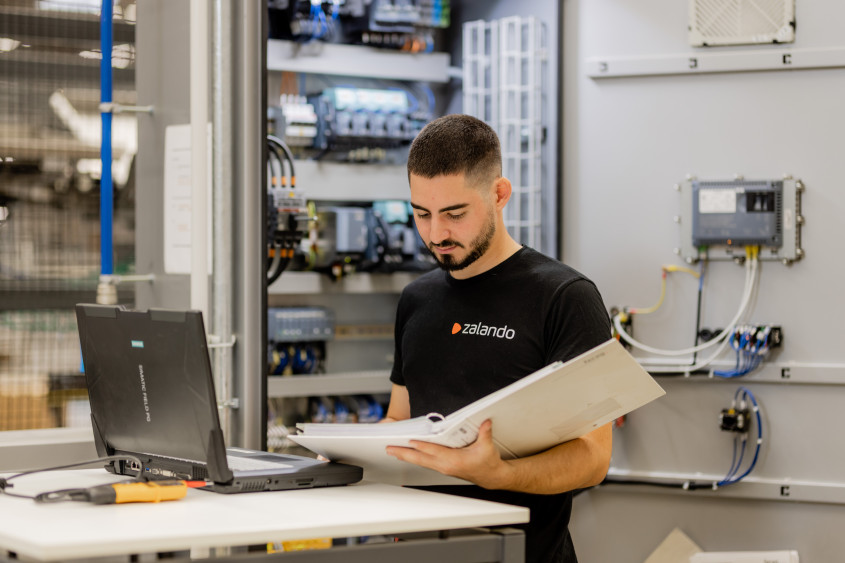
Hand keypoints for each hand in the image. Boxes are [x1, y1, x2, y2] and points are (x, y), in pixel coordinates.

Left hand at [385, 419, 512, 489]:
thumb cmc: (487, 463)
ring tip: (392, 451)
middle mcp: (445, 465)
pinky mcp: (442, 468)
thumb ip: (485, 433)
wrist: (490, 476)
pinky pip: (424, 463)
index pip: (434, 451)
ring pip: (420, 462)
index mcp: (454, 460)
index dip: (422, 446)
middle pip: (421, 459)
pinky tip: (407, 455)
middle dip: (404, 453)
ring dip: (406, 456)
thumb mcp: (487, 447)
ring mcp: (442, 468)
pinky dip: (414, 458)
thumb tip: (485, 422)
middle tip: (389, 449)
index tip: (410, 442)